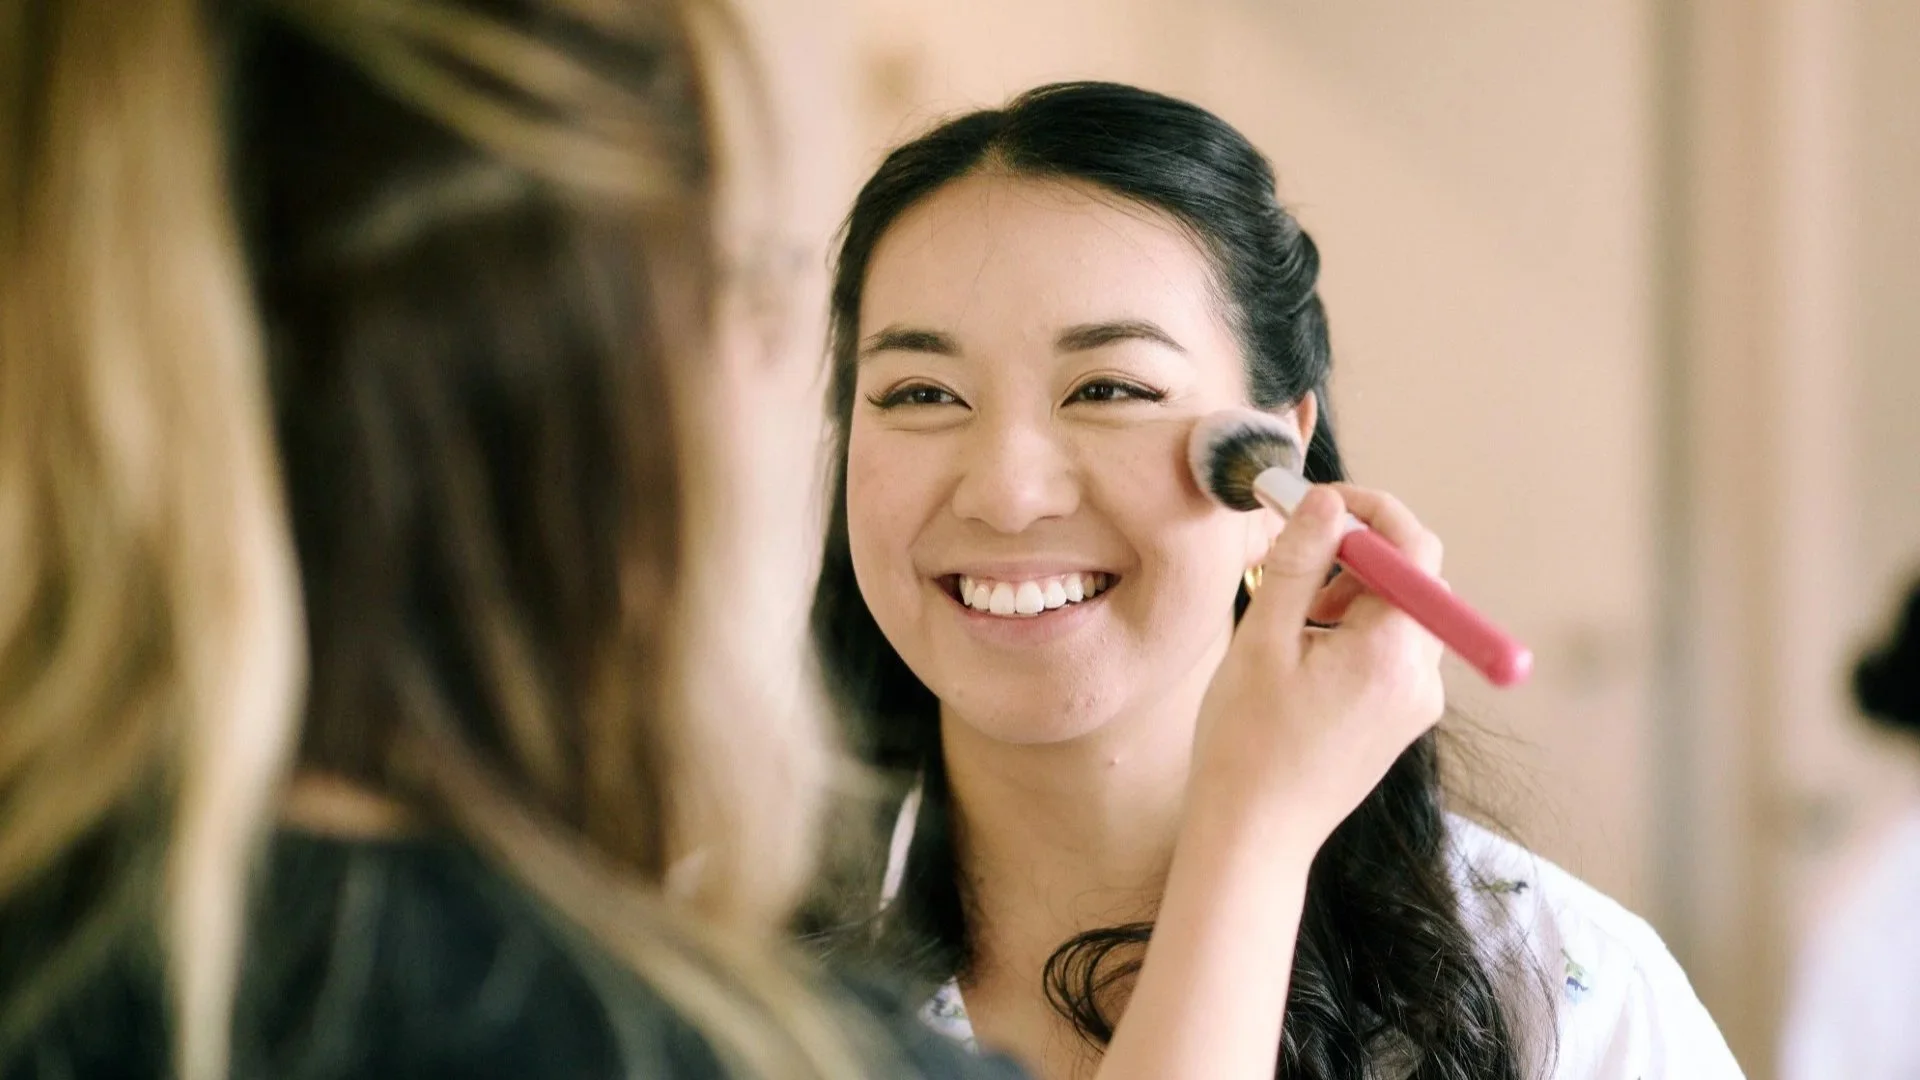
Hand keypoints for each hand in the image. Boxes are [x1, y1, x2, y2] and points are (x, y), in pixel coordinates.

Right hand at [1189, 482, 1446, 851]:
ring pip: (1402, 613)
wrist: (1255, 836)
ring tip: (1293, 616)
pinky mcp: (1402, 720)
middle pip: (1414, 579)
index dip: (1370, 511)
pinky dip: (1356, 632)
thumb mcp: (1261, 640)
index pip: (1414, 548)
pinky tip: (1305, 654)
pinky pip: (1394, 651)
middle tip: (1295, 563)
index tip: (1318, 505)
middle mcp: (1420, 676)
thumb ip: (1298, 562)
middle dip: (1357, 555)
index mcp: (1390, 651)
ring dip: (1354, 594)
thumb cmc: (1247, 745)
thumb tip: (1325, 504)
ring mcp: (1416, 702)